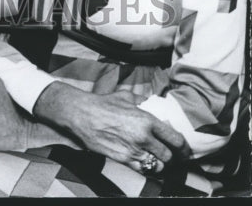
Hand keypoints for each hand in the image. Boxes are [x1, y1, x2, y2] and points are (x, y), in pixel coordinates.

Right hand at [35, 84, 189, 173]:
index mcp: (147, 120)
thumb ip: (143, 101)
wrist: (82, 114)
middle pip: (168, 156)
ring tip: (155, 159)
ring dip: (158, 164)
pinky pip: (142, 170)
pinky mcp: (123, 159)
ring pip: (157, 166)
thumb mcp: (126, 96)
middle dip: (170, 156)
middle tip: (169, 155)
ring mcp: (133, 150)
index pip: (176, 139)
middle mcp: (143, 137)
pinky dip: (145, 168)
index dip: (183, 147)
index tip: (184, 149)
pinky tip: (142, 161)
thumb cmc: (103, 103)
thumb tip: (154, 102)